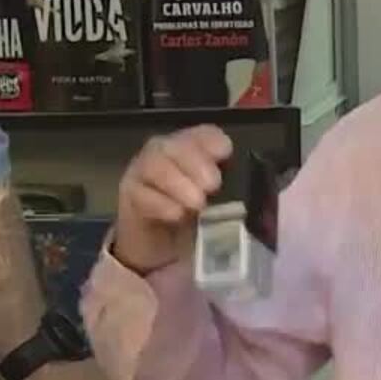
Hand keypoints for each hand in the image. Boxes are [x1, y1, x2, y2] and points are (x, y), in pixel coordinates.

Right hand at [113, 125, 231, 273]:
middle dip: (196, 162)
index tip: (225, 154)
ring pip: (155, 165)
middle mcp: (165, 152)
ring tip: (197, 204)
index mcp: (192, 149)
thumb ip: (230, 196)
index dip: (213, 141)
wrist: (157, 245)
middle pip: (176, 145)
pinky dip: (160, 203)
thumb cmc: (192, 220)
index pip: (203, 134)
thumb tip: (251, 200)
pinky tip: (177, 215)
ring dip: (178, 183)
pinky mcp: (129, 194)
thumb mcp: (217, 206)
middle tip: (213, 185)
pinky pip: (141, 193)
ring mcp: (143, 171)